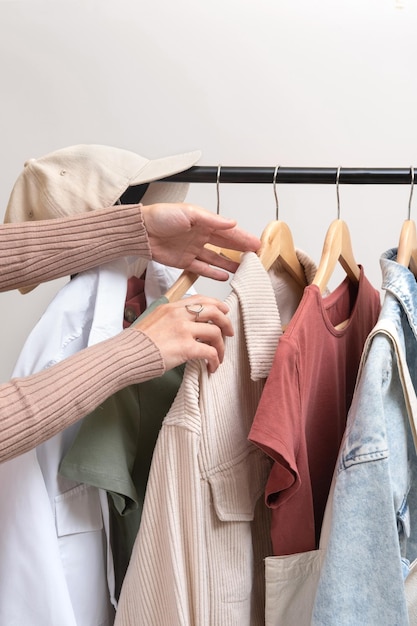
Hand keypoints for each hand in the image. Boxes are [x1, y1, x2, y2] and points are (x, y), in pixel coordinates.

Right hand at [133, 295, 233, 372]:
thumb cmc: (136, 343)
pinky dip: (215, 360)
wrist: (125, 355)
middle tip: (229, 333)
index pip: (201, 299)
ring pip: (215, 332)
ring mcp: (183, 330)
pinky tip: (212, 367)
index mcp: (171, 307)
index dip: (217, 305)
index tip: (224, 312)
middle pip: (214, 311)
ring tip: (218, 356)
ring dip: (221, 346)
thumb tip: (184, 326)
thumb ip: (170, 318)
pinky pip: (210, 352)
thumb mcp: (152, 319)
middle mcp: (179, 315)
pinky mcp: (186, 348)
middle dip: (226, 323)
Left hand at [140, 202, 260, 279]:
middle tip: (255, 258)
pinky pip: (202, 268)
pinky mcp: (184, 261)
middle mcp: (200, 236)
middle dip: (240, 251)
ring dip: (230, 263)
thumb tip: (232, 223)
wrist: (141, 231)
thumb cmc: (161, 216)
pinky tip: (224, 276)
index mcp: (204, 222)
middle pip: (225, 245)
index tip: (257, 244)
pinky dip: (213, 272)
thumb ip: (212, 220)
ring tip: (243, 270)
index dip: (243, 238)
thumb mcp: (190, 213)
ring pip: (216, 258)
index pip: (229, 231)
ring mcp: (193, 249)